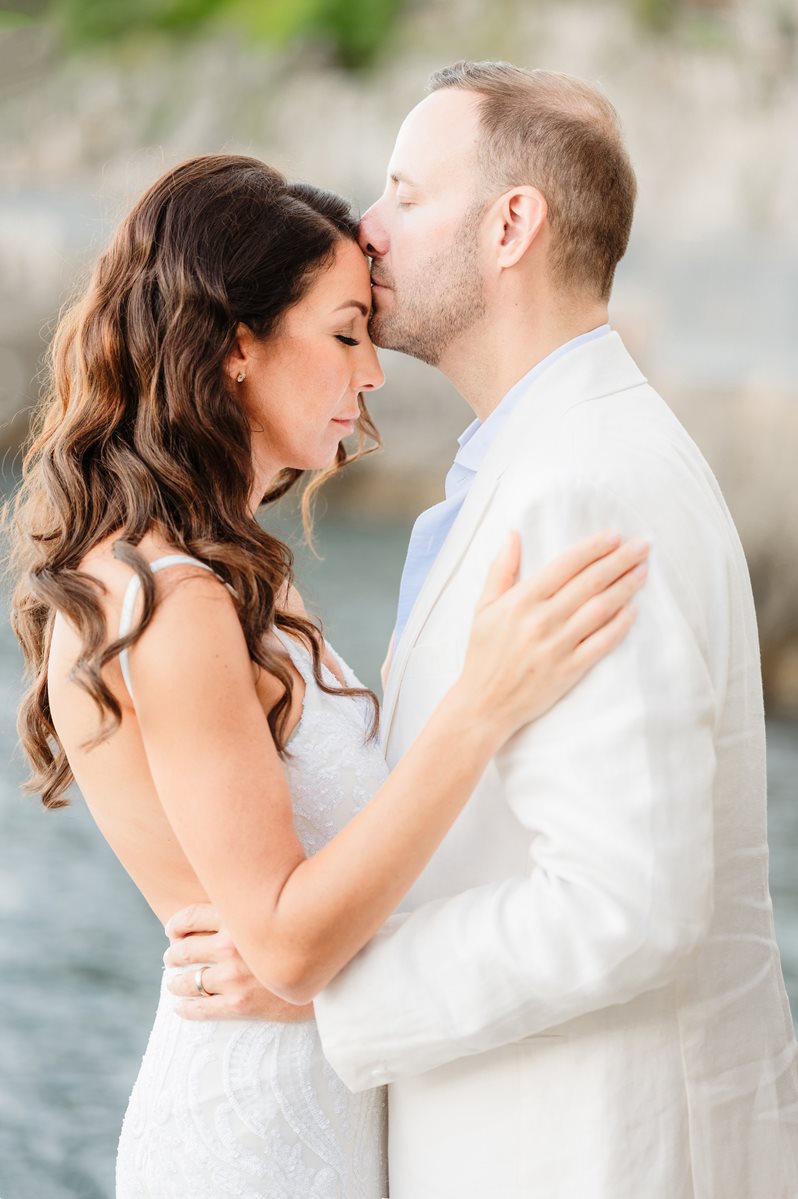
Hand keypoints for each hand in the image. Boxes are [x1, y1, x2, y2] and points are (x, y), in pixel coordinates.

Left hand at [163, 903, 314, 1021]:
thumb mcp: (279, 910)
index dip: (176, 925)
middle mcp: (231, 945)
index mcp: (239, 918)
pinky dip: (185, 1009)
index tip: (172, 931)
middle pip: (184, 949)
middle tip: (172, 957)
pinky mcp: (241, 1004)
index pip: (189, 917)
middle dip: (174, 954)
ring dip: (176, 982)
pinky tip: (181, 1008)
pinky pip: (201, 1008)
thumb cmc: (308, 937)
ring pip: (188, 980)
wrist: (335, 974)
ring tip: (175, 982)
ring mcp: (234, 977)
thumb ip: (252, 906)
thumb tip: (232, 900)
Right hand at [460, 529, 648, 740]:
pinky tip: (633, 611)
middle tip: (642, 546)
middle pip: (589, 583)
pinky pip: (601, 643)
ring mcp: (557, 646)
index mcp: (520, 601)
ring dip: (625, 588)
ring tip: (643, 572)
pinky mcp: (569, 670)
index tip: (614, 536)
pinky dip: (620, 626)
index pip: (565, 566)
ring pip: (600, 610)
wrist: (484, 704)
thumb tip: (513, 535)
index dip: (592, 549)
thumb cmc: (483, 654)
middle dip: (619, 561)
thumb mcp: (483, 608)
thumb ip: (501, 570)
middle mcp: (541, 620)